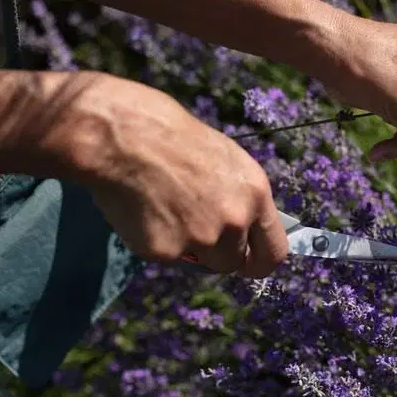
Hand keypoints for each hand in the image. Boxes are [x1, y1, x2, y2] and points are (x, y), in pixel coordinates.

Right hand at [59, 73, 287, 276]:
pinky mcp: (165, 251)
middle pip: (232, 262)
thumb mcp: (224, 157)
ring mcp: (200, 239)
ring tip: (167, 209)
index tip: (247, 262)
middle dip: (215, 252)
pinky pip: (166, 257)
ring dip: (187, 248)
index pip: (274, 252)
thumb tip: (242, 225)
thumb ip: (238, 196)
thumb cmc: (171, 134)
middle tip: (192, 225)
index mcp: (255, 194)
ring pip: (200, 263)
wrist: (122, 134)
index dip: (258, 260)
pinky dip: (155, 241)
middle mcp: (234, 221)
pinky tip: (143, 209)